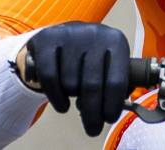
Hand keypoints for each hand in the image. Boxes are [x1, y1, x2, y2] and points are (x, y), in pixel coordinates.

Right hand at [20, 21, 131, 136]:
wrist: (65, 35)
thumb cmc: (92, 57)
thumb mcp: (110, 63)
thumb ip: (117, 84)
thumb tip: (111, 109)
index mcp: (117, 41)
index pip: (117, 80)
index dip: (113, 105)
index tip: (108, 119)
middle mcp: (95, 34)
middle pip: (93, 85)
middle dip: (93, 113)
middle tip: (92, 129)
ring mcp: (70, 34)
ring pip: (70, 83)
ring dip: (72, 99)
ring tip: (74, 98)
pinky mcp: (47, 38)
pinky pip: (49, 77)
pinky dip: (55, 96)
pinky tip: (62, 104)